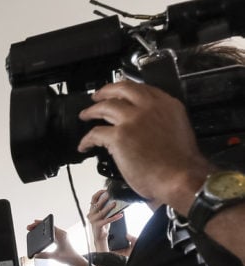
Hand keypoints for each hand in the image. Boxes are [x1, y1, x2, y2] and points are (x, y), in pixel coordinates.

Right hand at [27, 219, 80, 265]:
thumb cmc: (68, 257)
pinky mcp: (60, 238)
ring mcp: (61, 235)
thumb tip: (35, 255)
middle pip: (48, 226)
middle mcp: (61, 234)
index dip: (41, 223)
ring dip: (41, 228)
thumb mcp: (55, 256)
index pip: (50, 226)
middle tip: (29, 227)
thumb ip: (45, 255)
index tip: (34, 222)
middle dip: (38, 225)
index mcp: (61, 235)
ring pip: (49, 228)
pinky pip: (51, 232)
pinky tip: (39, 233)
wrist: (75, 260)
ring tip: (32, 229)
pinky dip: (44, 231)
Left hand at [78, 80, 210, 212]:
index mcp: (166, 104)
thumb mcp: (176, 128)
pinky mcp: (119, 136)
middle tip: (96, 97)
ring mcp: (132, 120)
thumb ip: (159, 120)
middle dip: (105, 91)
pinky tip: (84, 145)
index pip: (141, 89)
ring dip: (91, 111)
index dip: (125, 90)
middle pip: (121, 90)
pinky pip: (95, 133)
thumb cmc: (181, 162)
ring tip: (85, 115)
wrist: (180, 176)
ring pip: (105, 107)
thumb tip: (142, 125)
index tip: (117, 93)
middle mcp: (149, 107)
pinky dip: (86, 140)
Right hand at [86, 189, 123, 249]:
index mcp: (91, 211)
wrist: (100, 237)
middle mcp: (91, 215)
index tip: (105, 190)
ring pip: (102, 212)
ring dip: (108, 207)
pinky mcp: (98, 225)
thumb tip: (114, 201)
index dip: (98, 194)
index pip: (93, 199)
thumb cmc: (102, 225)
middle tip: (109, 194)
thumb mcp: (103, 215)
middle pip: (97, 205)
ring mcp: (93, 220)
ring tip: (114, 203)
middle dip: (103, 199)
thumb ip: (105, 208)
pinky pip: (107, 220)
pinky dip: (114, 217)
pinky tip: (120, 215)